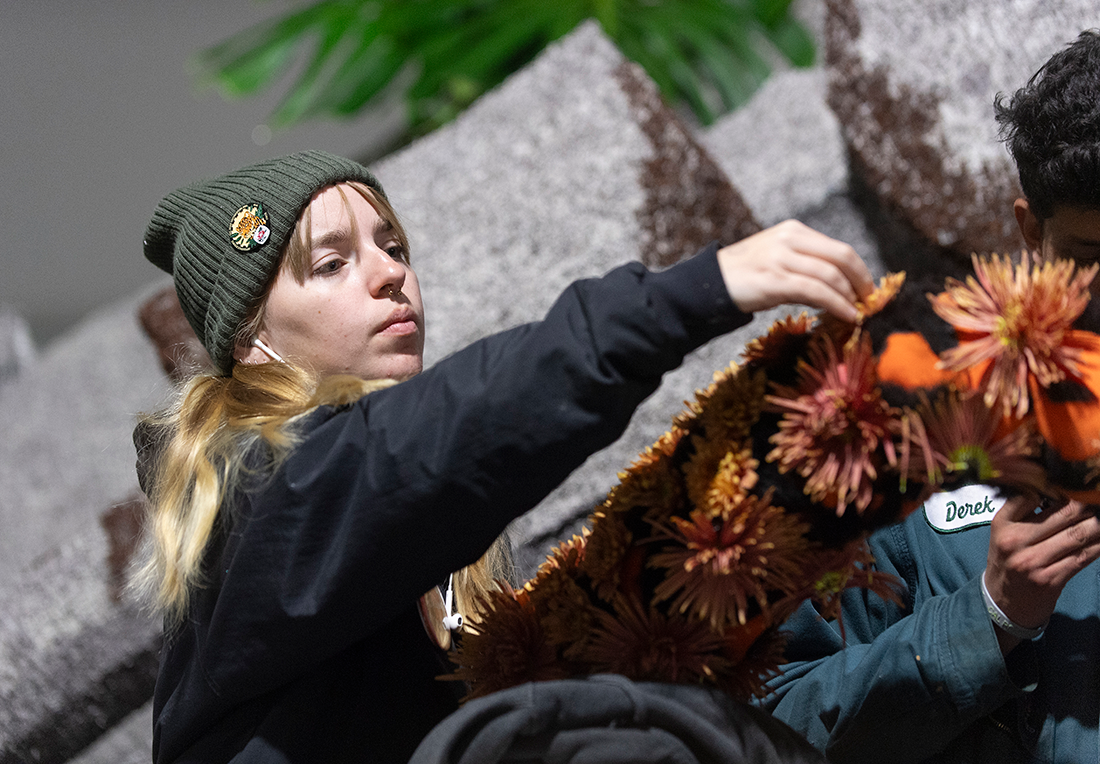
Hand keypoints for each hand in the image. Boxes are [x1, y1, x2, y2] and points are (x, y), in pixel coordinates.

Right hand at [716, 220, 874, 320]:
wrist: (709, 283)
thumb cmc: (745, 275)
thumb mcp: (777, 258)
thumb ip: (805, 263)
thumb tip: (839, 283)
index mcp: (793, 231)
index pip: (839, 248)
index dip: (860, 270)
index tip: (868, 289)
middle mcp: (789, 240)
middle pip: (841, 257)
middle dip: (862, 281)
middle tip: (870, 301)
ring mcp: (781, 259)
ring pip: (831, 276)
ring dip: (850, 297)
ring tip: (858, 312)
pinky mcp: (774, 280)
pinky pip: (816, 292)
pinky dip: (837, 305)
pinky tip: (846, 315)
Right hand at [985, 495, 1099, 652]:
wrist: (1000, 603)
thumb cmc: (1007, 561)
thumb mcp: (1003, 532)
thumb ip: (1023, 511)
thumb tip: (1060, 489)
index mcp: (1003, 523)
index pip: (1034, 495)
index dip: (1061, 486)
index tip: (1079, 484)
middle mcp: (1016, 540)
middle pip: (1064, 513)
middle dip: (1089, 504)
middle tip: (1098, 496)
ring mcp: (1033, 562)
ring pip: (1078, 535)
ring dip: (1098, 524)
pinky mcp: (1050, 580)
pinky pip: (1083, 557)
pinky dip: (1099, 546)